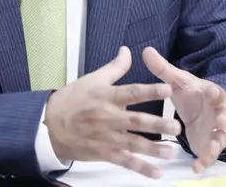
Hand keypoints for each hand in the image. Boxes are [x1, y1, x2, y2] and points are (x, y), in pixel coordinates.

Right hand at [43, 46, 181, 179]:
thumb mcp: (92, 79)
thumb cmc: (71, 100)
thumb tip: (127, 50)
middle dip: (157, 124)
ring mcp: (108, 137)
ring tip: (171, 151)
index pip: (132, 92)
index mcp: (107, 97)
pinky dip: (141, 168)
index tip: (168, 89)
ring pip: (134, 143)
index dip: (150, 91)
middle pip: (137, 121)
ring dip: (154, 149)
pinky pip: (125, 161)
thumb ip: (114, 68)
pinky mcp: (104, 153)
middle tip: (176, 127)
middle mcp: (110, 117)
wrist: (49, 125)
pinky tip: (156, 173)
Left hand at [142, 47, 225, 172]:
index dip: (215, 93)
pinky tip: (197, 167)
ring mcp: (216, 130)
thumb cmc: (191, 95)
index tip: (211, 92)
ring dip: (217, 143)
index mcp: (211, 94)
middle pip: (225, 115)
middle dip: (224, 119)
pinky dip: (205, 160)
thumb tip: (146, 50)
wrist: (201, 112)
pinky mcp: (210, 144)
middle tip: (221, 121)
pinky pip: (210, 154)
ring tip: (211, 149)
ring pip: (221, 137)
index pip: (217, 92)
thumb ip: (163, 69)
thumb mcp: (178, 82)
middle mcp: (218, 112)